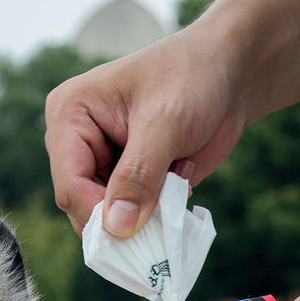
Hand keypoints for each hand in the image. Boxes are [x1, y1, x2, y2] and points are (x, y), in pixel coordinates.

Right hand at [44, 28, 248, 236]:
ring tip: (172, 193)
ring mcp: (103, 165)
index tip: (137, 228)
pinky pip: (131, 220)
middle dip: (119, 223)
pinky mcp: (127, 182)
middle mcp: (78, 144)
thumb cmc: (193, 76)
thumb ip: (139, 176)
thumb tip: (116, 228)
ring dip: (141, 222)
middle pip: (82, 207)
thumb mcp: (165, 122)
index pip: (70, 183)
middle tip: (160, 220)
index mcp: (71, 115)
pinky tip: (176, 191)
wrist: (230, 72)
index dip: (98, 213)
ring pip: (106, 220)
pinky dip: (154, 220)